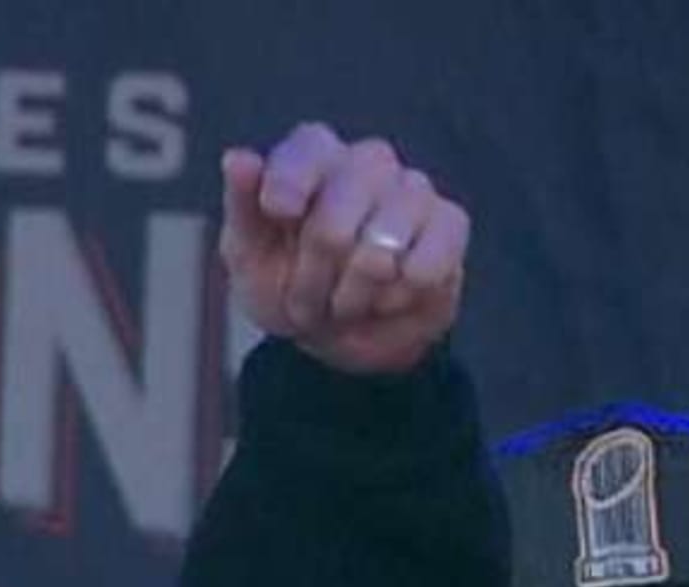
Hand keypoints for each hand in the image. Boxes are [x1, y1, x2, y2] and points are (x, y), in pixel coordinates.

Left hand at [222, 122, 468, 375]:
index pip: (308, 148)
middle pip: (335, 218)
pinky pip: (422, 268)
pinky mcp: (450, 225)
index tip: (279, 212)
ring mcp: (414, 190)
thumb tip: (238, 158)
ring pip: (379, 249)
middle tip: (304, 297)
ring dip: (350, 296)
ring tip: (342, 301)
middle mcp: (368, 162)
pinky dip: (394, 299)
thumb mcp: (247, 254)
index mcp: (315, 157)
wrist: (335, 335)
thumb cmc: (284, 284)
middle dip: (311, 276)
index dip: (290, 183)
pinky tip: (386, 297)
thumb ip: (242, 205)